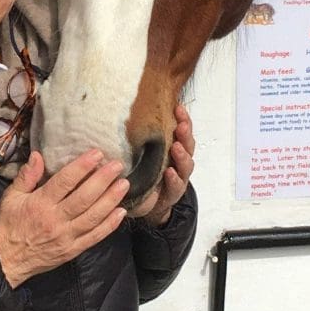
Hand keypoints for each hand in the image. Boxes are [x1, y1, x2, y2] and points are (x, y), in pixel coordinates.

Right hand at [0, 149, 128, 287]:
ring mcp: (66, 237)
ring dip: (110, 200)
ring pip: (93, 217)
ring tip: (124, 184)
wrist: (5, 261)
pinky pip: (94, 237)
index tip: (97, 154)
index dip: (83, 166)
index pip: (65, 181)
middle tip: (117, 166)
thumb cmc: (7, 226)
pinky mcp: (72, 250)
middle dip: (103, 180)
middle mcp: (56, 220)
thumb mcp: (10, 197)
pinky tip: (121, 212)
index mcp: (40, 204)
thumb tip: (38, 155)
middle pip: (84, 198)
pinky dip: (109, 225)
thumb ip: (26, 176)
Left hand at [128, 103, 195, 226]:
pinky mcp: (172, 193)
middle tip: (180, 126)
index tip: (178, 107)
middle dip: (185, 134)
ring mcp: (177, 177)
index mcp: (171, 146)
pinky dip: (174, 179)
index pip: (181, 130)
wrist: (146, 202)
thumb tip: (122, 113)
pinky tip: (170, 173)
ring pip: (186, 165)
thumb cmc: (143, 172)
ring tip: (176, 147)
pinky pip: (176, 186)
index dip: (182, 119)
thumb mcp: (140, 151)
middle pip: (187, 145)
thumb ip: (137, 136)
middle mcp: (177, 161)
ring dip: (182, 156)